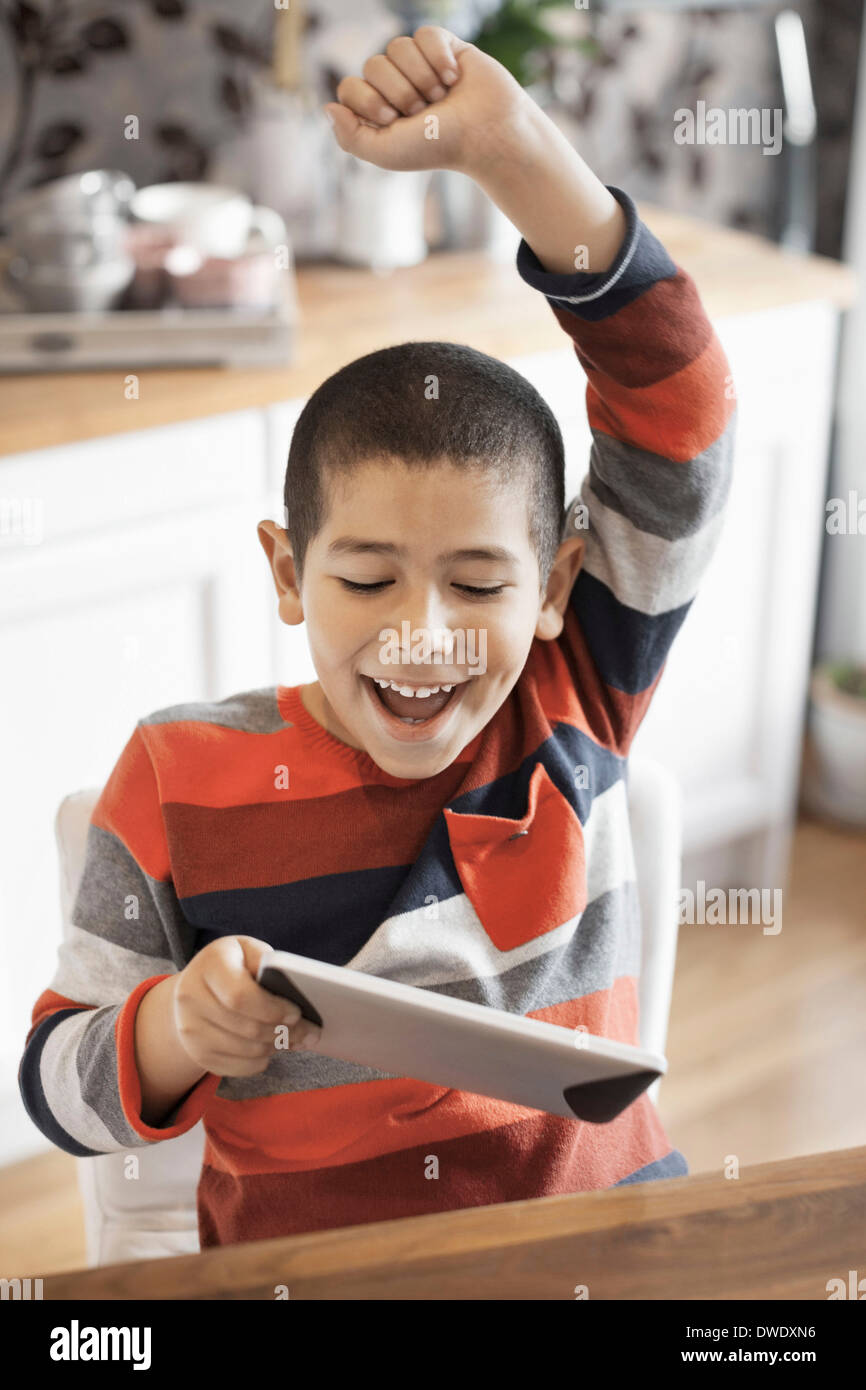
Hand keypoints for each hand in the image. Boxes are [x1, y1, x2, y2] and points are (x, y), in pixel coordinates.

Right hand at [172, 935, 318, 1077]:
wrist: (194, 989)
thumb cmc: (231, 966)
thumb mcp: (248, 950)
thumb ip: (268, 963)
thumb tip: (293, 989)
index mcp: (208, 967)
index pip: (240, 997)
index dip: (272, 1009)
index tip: (297, 1013)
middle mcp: (190, 999)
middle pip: (247, 1028)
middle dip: (285, 1032)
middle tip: (311, 1032)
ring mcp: (190, 1030)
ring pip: (246, 1050)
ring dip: (277, 1046)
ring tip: (295, 1038)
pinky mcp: (198, 1054)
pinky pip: (239, 1067)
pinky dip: (262, 1060)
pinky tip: (273, 1047)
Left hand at [324, 25, 532, 175]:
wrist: (486, 133)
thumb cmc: (438, 147)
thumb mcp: (386, 153)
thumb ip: (350, 138)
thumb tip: (327, 106)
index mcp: (379, 110)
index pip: (350, 88)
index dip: (370, 102)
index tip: (395, 121)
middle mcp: (395, 85)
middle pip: (373, 65)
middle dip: (399, 91)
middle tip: (424, 112)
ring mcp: (419, 64)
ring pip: (397, 46)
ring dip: (421, 76)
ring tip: (441, 96)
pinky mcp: (443, 45)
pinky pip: (424, 34)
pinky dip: (438, 57)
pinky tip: (454, 77)